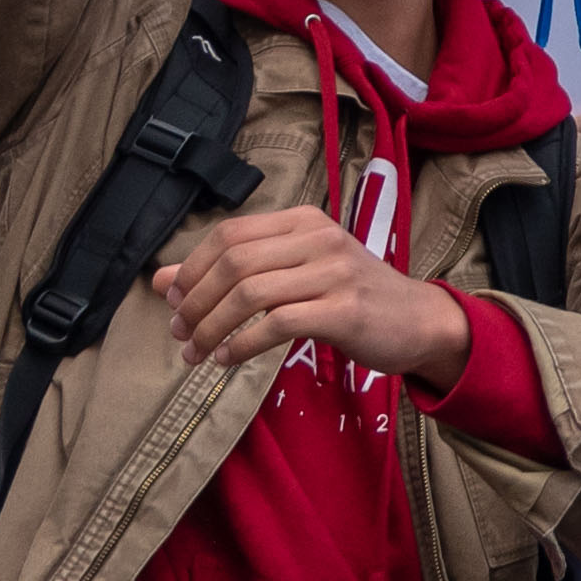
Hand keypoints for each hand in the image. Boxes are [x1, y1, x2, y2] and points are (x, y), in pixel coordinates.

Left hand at [157, 205, 477, 386]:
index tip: (175, 302)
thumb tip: (163, 282)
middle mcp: (318, 238)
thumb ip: (233, 272)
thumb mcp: (293, 274)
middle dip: (197, 302)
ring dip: (213, 328)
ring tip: (198, 353)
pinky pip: (278, 324)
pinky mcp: (345, 310)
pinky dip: (243, 344)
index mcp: (303, 221)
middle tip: (181, 333)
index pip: (230, 234)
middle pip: (234, 262)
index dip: (192, 267)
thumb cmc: (351, 296)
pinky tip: (229, 359)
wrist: (417, 321)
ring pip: (250, 293)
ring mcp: (334, 272)